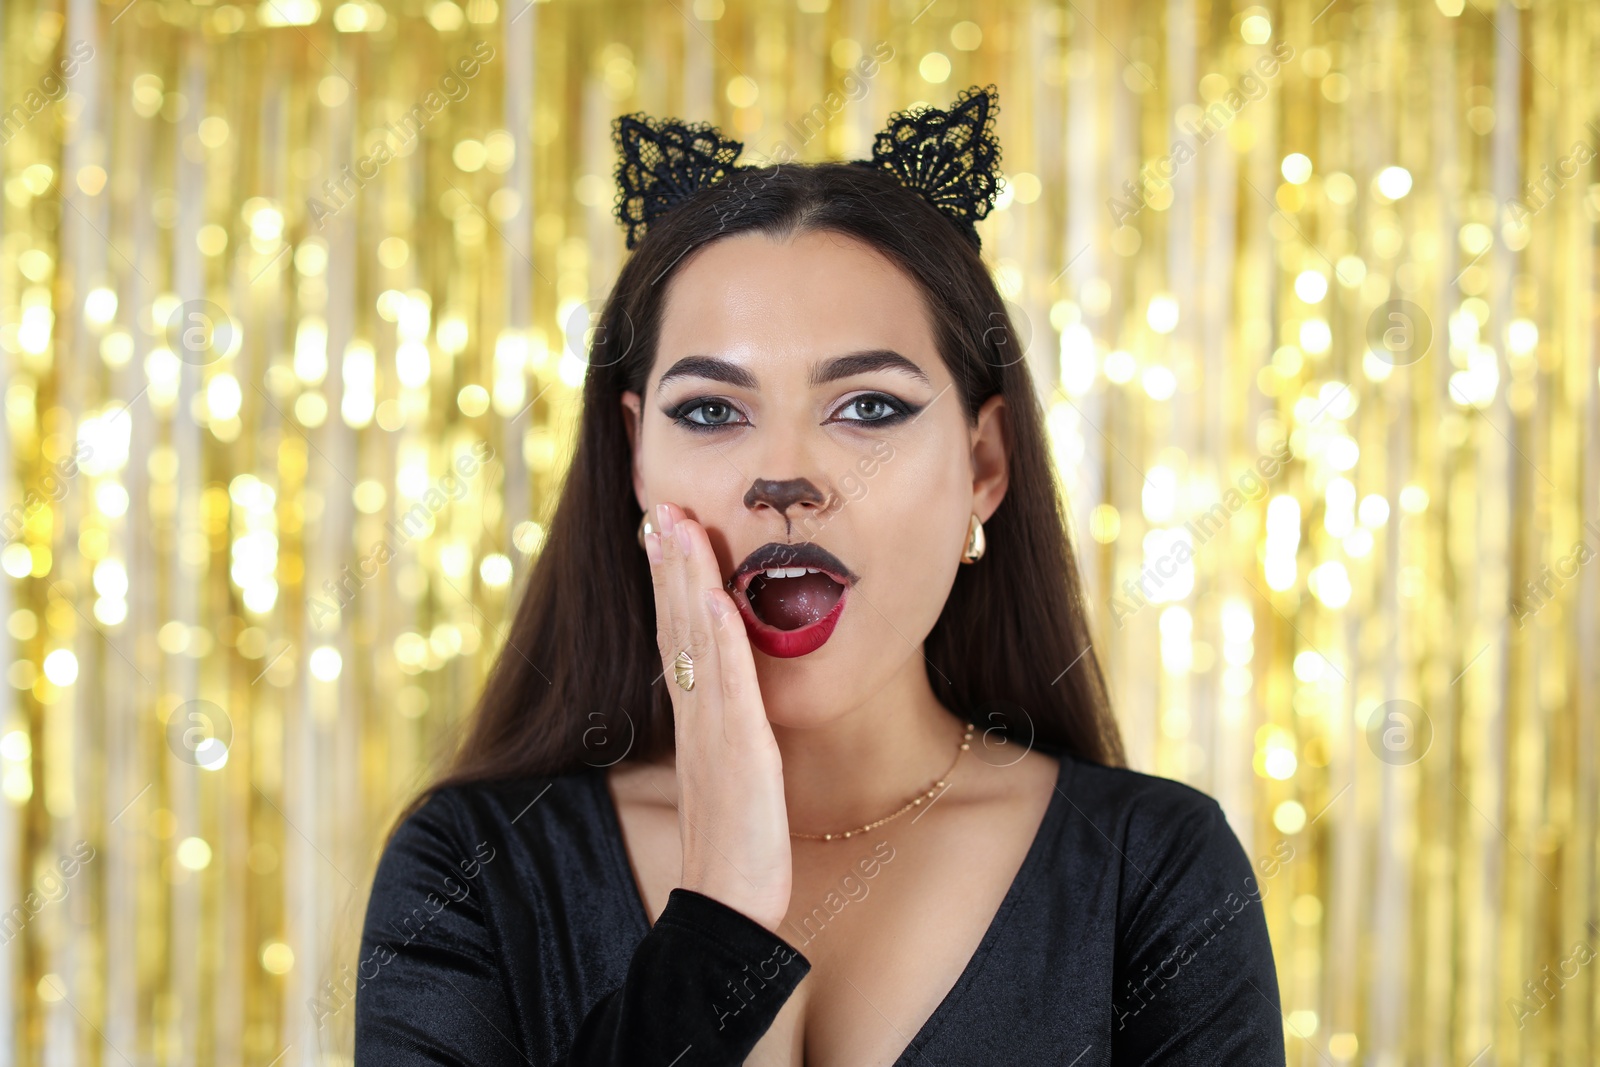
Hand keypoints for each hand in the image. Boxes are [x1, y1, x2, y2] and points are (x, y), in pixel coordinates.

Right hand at [644, 502, 792, 931]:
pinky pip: (727, 690)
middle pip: (677, 626)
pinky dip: (720, 642)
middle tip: (657, 504)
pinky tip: (716, 601)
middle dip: (669, 563)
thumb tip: (729, 692)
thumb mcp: (731, 773)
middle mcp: (697, 718)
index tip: (660, 528)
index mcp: (696, 719)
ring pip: (695, 644)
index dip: (669, 582)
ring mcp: (714, 734)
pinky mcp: (740, 756)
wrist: (730, 907)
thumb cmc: (737, 845)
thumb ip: (726, 729)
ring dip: (686, 582)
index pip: (676, 636)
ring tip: (676, 526)